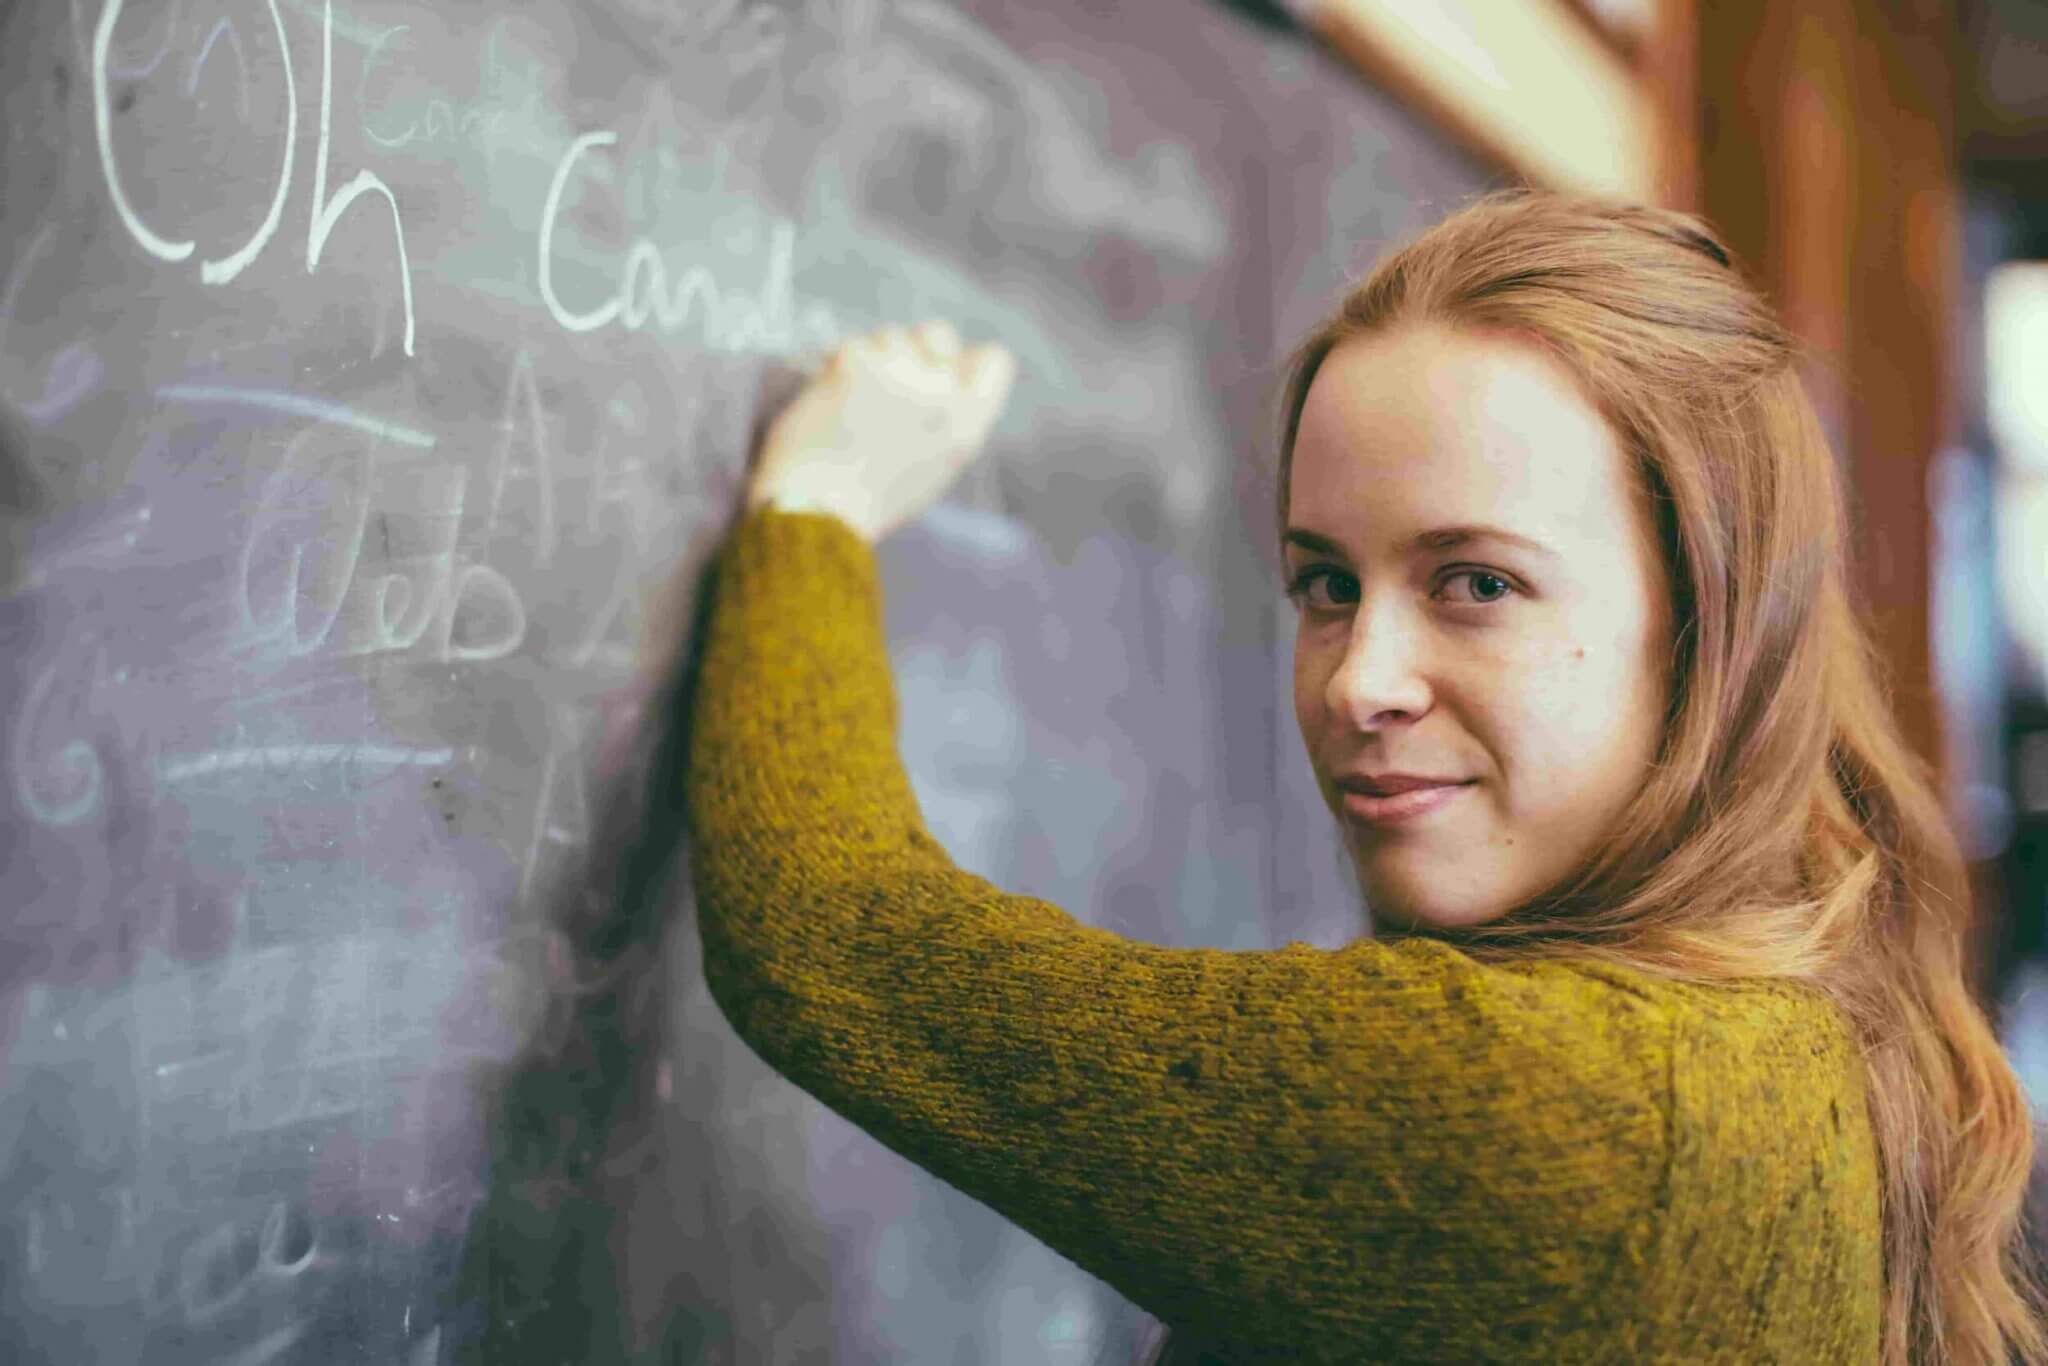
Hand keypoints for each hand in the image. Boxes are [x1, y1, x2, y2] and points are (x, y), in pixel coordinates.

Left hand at [746, 321, 1016, 543]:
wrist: (818, 510)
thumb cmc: (871, 499)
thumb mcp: (935, 466)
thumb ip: (950, 418)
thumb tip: (945, 373)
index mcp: (967, 425)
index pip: (993, 360)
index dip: (962, 361)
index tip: (938, 372)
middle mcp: (941, 394)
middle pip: (937, 333)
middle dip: (913, 348)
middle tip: (886, 378)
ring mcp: (898, 373)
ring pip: (889, 335)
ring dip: (871, 360)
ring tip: (851, 405)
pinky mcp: (855, 361)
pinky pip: (851, 346)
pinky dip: (837, 369)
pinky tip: (829, 402)